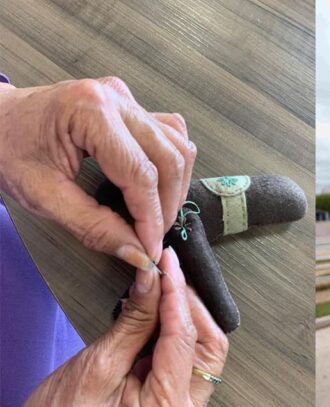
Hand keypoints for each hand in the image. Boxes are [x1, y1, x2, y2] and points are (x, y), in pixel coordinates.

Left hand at [0, 77, 195, 261]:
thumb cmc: (7, 149)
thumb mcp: (42, 196)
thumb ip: (93, 227)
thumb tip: (136, 251)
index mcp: (89, 111)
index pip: (141, 173)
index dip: (151, 217)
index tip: (150, 247)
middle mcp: (115, 98)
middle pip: (169, 158)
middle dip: (167, 205)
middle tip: (153, 237)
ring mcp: (125, 99)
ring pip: (178, 145)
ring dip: (175, 185)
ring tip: (157, 214)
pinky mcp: (130, 106)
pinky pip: (171, 134)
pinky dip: (171, 164)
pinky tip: (158, 185)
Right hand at [11, 247, 228, 406]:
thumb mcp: (94, 371)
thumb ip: (131, 325)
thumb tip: (151, 283)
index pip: (185, 339)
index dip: (176, 295)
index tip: (169, 266)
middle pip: (208, 346)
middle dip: (189, 306)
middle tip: (169, 276)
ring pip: (202, 353)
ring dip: (184, 319)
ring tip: (161, 293)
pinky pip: (186, 365)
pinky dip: (176, 337)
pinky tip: (159, 319)